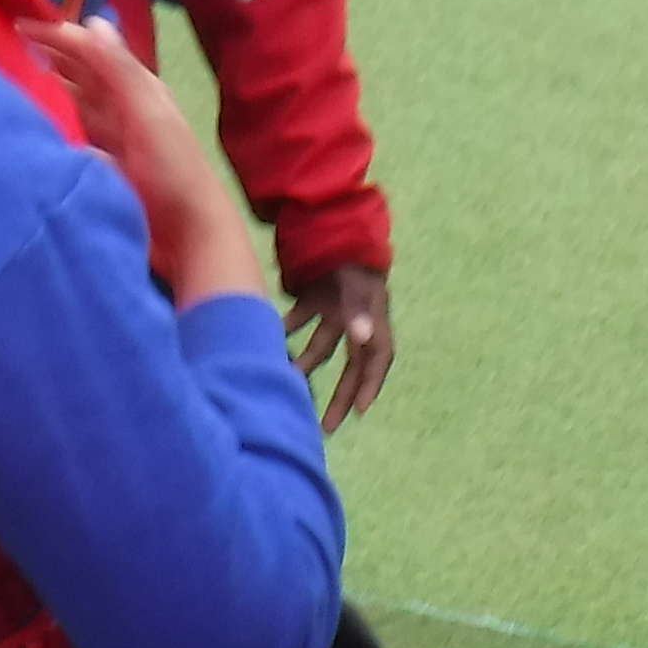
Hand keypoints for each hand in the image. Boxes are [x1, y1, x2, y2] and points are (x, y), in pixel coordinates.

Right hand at [25, 16, 269, 308]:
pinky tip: (28, 127)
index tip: (17, 20)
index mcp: (136, 89)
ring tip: (6, 77)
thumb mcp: (146, 112)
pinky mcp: (102, 171)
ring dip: (45, 91)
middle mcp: (122, 110)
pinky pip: (71, 140)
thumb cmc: (172, 170)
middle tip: (1, 43)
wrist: (189, 237)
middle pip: (79, 76)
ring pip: (72, 106)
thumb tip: (91, 21)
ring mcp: (111, 142)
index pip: (91, 52)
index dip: (58, 35)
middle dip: (46, 58)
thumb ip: (119, 69)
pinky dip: (52, 129)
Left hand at [282, 263, 395, 430]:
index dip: (370, 386)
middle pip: (350, 365)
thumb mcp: (357, 286)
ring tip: (289, 383)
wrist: (335, 220)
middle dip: (339, 395)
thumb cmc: (353, 258)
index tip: (359, 412)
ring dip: (306, 364)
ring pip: (322, 347)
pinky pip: (301, 320)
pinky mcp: (315, 299)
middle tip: (326, 427)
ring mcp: (335, 311)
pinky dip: (287, 328)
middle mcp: (356, 321)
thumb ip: (358, 312)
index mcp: (374, 320)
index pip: (377, 360)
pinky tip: (271, 338)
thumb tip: (362, 340)